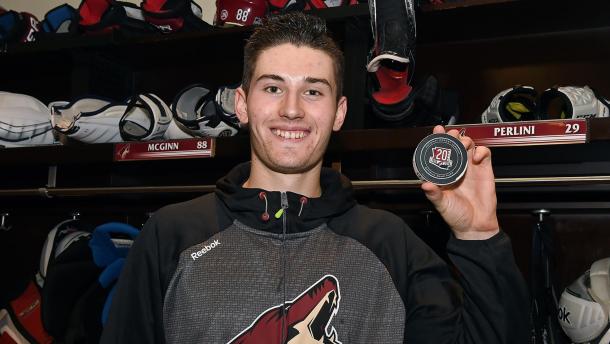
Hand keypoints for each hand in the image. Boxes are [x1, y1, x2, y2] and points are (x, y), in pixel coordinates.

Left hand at [421, 125, 499, 239]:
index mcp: (444, 173)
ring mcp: (471, 167)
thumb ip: (434, 195)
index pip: (440, 152)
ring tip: (463, 144)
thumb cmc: (457, 216)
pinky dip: (481, 151)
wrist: (476, 226)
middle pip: (454, 144)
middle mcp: (456, 168)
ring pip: (469, 145)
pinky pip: (484, 153)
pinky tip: (476, 157)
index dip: (438, 139)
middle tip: (451, 135)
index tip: (437, 130)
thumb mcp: (442, 205)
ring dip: (466, 141)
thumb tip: (424, 185)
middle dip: (452, 136)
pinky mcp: (484, 170)